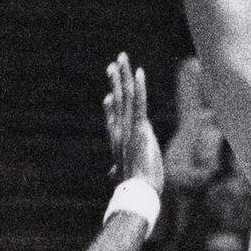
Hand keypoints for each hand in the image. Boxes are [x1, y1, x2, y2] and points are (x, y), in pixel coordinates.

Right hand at [104, 54, 163, 196]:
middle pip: (117, 100)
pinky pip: (140, 103)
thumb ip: (118, 171)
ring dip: (124, 75)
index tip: (109, 94)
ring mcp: (128, 127)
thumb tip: (112, 175)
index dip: (110, 105)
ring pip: (126, 96)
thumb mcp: (124, 175)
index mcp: (117, 140)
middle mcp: (120, 130)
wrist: (137, 193)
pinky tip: (139, 72)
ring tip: (122, 58)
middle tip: (114, 64)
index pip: (112, 118)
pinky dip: (139, 86)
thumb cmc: (134, 187)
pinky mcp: (140, 128)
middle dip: (115, 80)